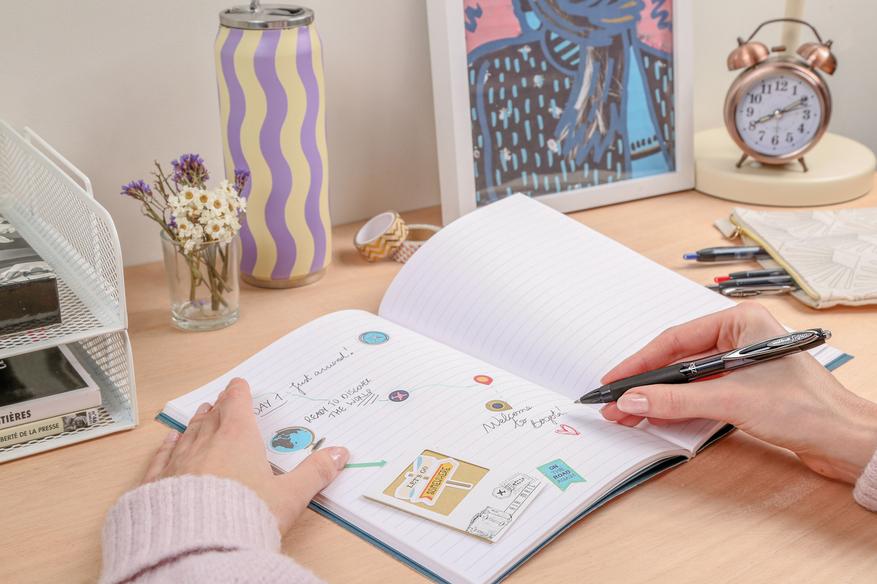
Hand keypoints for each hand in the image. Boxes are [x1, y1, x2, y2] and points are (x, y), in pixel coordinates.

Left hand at [143, 378, 348, 532]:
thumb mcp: (290, 496)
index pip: (237, 405)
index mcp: (238, 438)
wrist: (197, 545)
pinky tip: (168, 442)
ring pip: (188, 433)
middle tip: (221, 400)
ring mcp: (179, 462)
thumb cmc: (245, 515)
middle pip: (213, 417)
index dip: (239, 393)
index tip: (238, 385)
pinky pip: (162, 457)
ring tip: (200, 414)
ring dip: (196, 423)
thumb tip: (340, 454)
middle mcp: (205, 443)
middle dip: (219, 407)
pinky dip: (167, 446)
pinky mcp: (158, 484)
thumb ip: (315, 473)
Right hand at [600, 302, 876, 482]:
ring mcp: (741, 364)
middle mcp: (740, 338)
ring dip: (658, 397)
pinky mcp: (744, 389)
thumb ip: (677, 400)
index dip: (640, 362)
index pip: (676, 340)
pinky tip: (655, 416)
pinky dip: (677, 406)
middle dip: (645, 383)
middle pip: (678, 359)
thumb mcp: (732, 400)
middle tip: (615, 401)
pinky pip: (700, 394)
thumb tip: (634, 401)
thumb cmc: (809, 409)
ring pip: (686, 378)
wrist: (847, 442)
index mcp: (741, 321)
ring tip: (627, 413)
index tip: (614, 380)